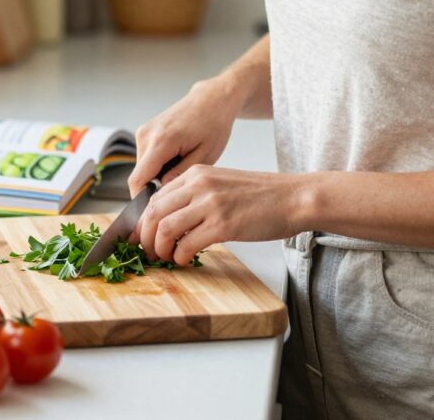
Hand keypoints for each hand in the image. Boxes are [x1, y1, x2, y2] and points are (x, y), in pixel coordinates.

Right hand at [128, 79, 240, 196]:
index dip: (141, 203)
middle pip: (139, 177)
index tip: (152, 219)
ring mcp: (143, 133)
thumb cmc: (213, 126)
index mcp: (161, 141)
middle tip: (174, 203)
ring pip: (142, 169)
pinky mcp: (144, 133)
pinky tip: (176, 165)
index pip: (138, 181)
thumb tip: (160, 196)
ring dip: (156, 179)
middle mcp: (146, 135)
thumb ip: (179, 177)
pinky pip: (145, 160)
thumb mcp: (204, 156)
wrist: (210, 100)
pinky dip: (157, 168)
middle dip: (153, 192)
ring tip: (181, 178)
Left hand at [129, 165, 308, 265]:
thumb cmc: (261, 196)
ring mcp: (211, 204)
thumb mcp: (221, 185)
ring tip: (165, 258)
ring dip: (159, 248)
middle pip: (152, 212)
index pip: (154, 197)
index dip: (141, 221)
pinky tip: (184, 260)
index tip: (139, 237)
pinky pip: (187, 244)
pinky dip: (179, 256)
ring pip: (164, 228)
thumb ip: (195, 196)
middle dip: (144, 237)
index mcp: (196, 174)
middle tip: (148, 252)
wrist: (294, 198)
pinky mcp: (223, 224)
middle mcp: (199, 185)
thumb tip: (169, 220)